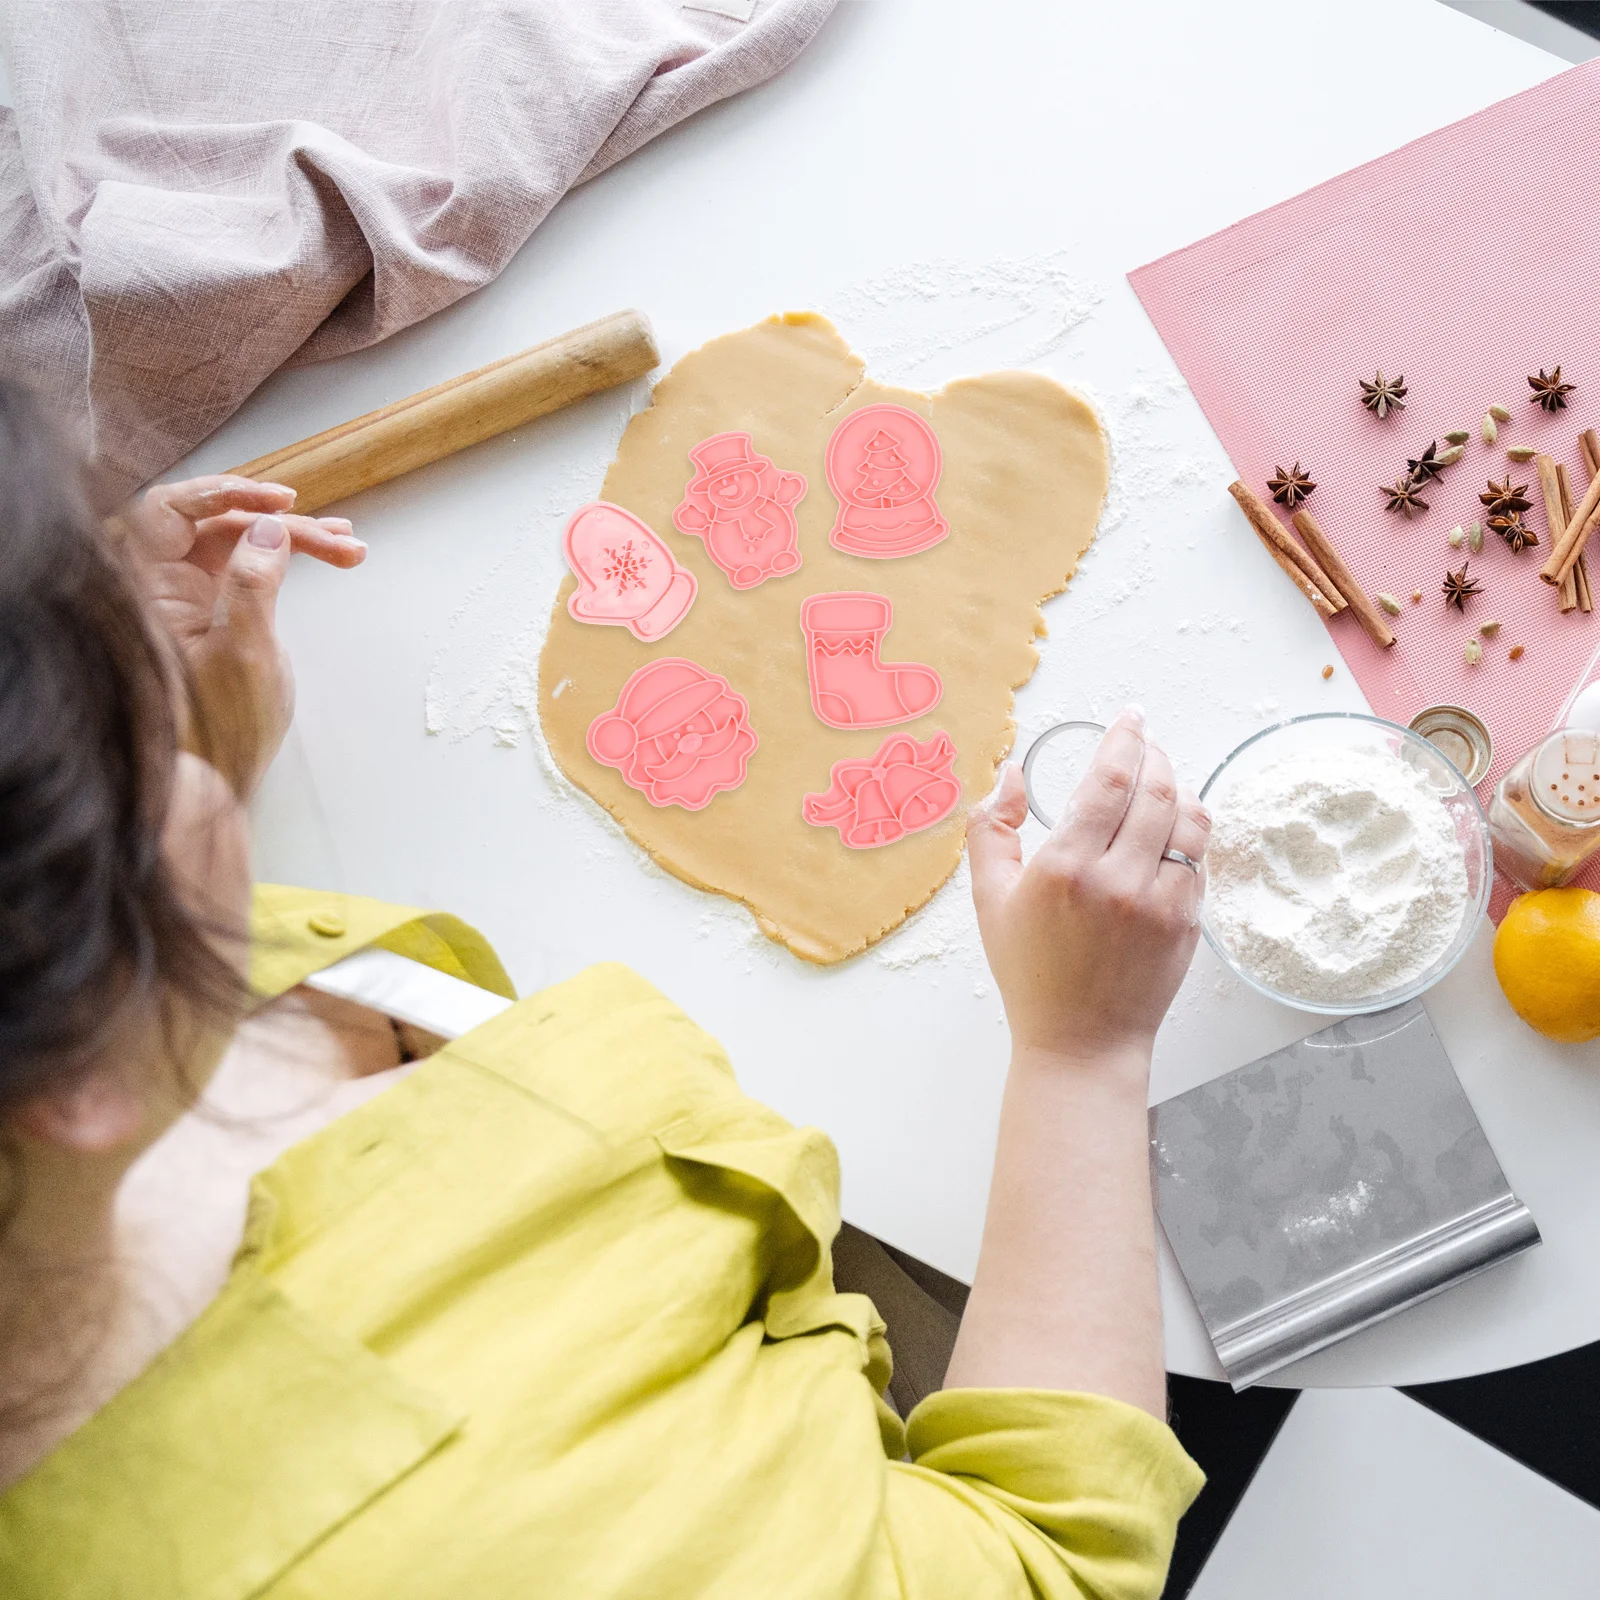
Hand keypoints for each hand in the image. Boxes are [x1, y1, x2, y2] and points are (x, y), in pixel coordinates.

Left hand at [110, 475, 364, 792]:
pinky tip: (332, 554)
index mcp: (151, 588)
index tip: (278, 500)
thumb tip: (269, 528)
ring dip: (297, 538)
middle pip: (218, 521)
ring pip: (243, 540)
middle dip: (278, 521)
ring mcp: (193, 592)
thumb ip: (252, 585)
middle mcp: (166, 582)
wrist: (219, 775)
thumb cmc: (221, 727)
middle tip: (332, 534)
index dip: (224, 493)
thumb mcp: (245, 653)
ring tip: (348, 546)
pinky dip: (293, 557)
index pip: (172, 511)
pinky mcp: (220, 606)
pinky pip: (254, 564)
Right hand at [968, 707, 1209, 1065]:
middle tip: (1145, 741)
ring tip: (1162, 775)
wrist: (1080, 1042)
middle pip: (1156, 788)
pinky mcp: (1188, 921)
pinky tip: (1173, 823)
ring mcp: (1161, 902)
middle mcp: (1118, 879)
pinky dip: (1190, 828)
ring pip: (1188, 817)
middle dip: (1155, 754)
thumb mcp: (990, 900)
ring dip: (1179, 785)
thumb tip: (1014, 774)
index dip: (1125, 738)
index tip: (1130, 717)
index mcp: (1065, 867)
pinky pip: (1199, 856)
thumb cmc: (1030, 972)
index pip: (1109, 779)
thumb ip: (991, 830)